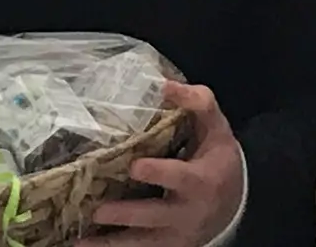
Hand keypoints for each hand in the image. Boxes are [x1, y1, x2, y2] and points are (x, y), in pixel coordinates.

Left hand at [73, 81, 245, 246]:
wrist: (235, 203)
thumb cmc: (219, 159)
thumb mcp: (217, 128)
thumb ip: (197, 103)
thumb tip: (164, 84)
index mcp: (201, 180)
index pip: (180, 178)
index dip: (158, 173)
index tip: (134, 166)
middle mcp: (188, 213)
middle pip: (154, 216)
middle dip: (126, 215)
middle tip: (98, 209)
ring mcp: (176, 235)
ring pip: (143, 244)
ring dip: (112, 245)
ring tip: (80, 242)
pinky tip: (87, 246)